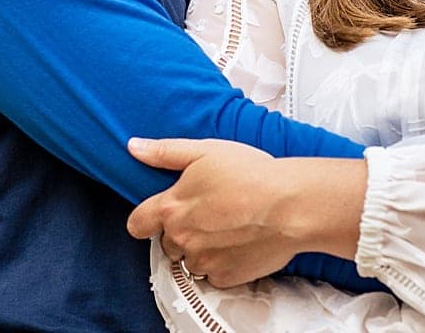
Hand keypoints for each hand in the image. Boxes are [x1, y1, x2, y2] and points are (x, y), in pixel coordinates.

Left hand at [125, 137, 363, 287]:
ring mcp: (202, 260)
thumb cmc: (252, 175)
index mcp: (171, 207)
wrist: (289, 206)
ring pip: (189, 260)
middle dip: (181, 231)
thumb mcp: (205, 151)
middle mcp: (181, 238)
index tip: (154, 218)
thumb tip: (135, 148)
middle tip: (208, 215)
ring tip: (227, 228)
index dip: (144, 220)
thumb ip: (165, 153)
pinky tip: (239, 243)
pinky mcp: (224, 277)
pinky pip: (213, 275)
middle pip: (166, 242)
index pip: (137, 223)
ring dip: (201, 249)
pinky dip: (222, 263)